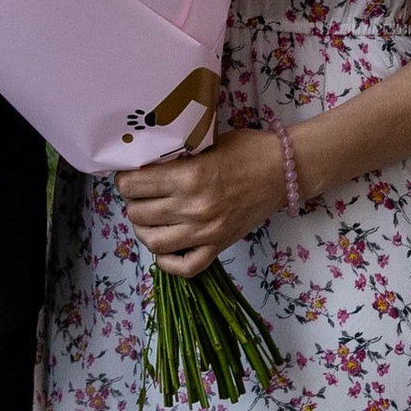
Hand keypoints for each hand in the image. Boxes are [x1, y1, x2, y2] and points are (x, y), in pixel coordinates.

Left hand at [118, 125, 289, 277]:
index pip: (134, 185)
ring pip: (153, 242)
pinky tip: (166, 245)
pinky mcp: (219, 246)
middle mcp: (194, 208)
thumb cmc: (248, 150)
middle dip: (132, 202)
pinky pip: (184, 267)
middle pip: (138, 213)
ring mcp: (207, 232)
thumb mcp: (207, 143)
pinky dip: (168, 261)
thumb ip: (178, 157)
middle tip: (138, 193)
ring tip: (148, 217)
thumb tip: (145, 164)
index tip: (128, 175)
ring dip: (143, 229)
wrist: (285, 171)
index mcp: (190, 176)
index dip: (124, 179)